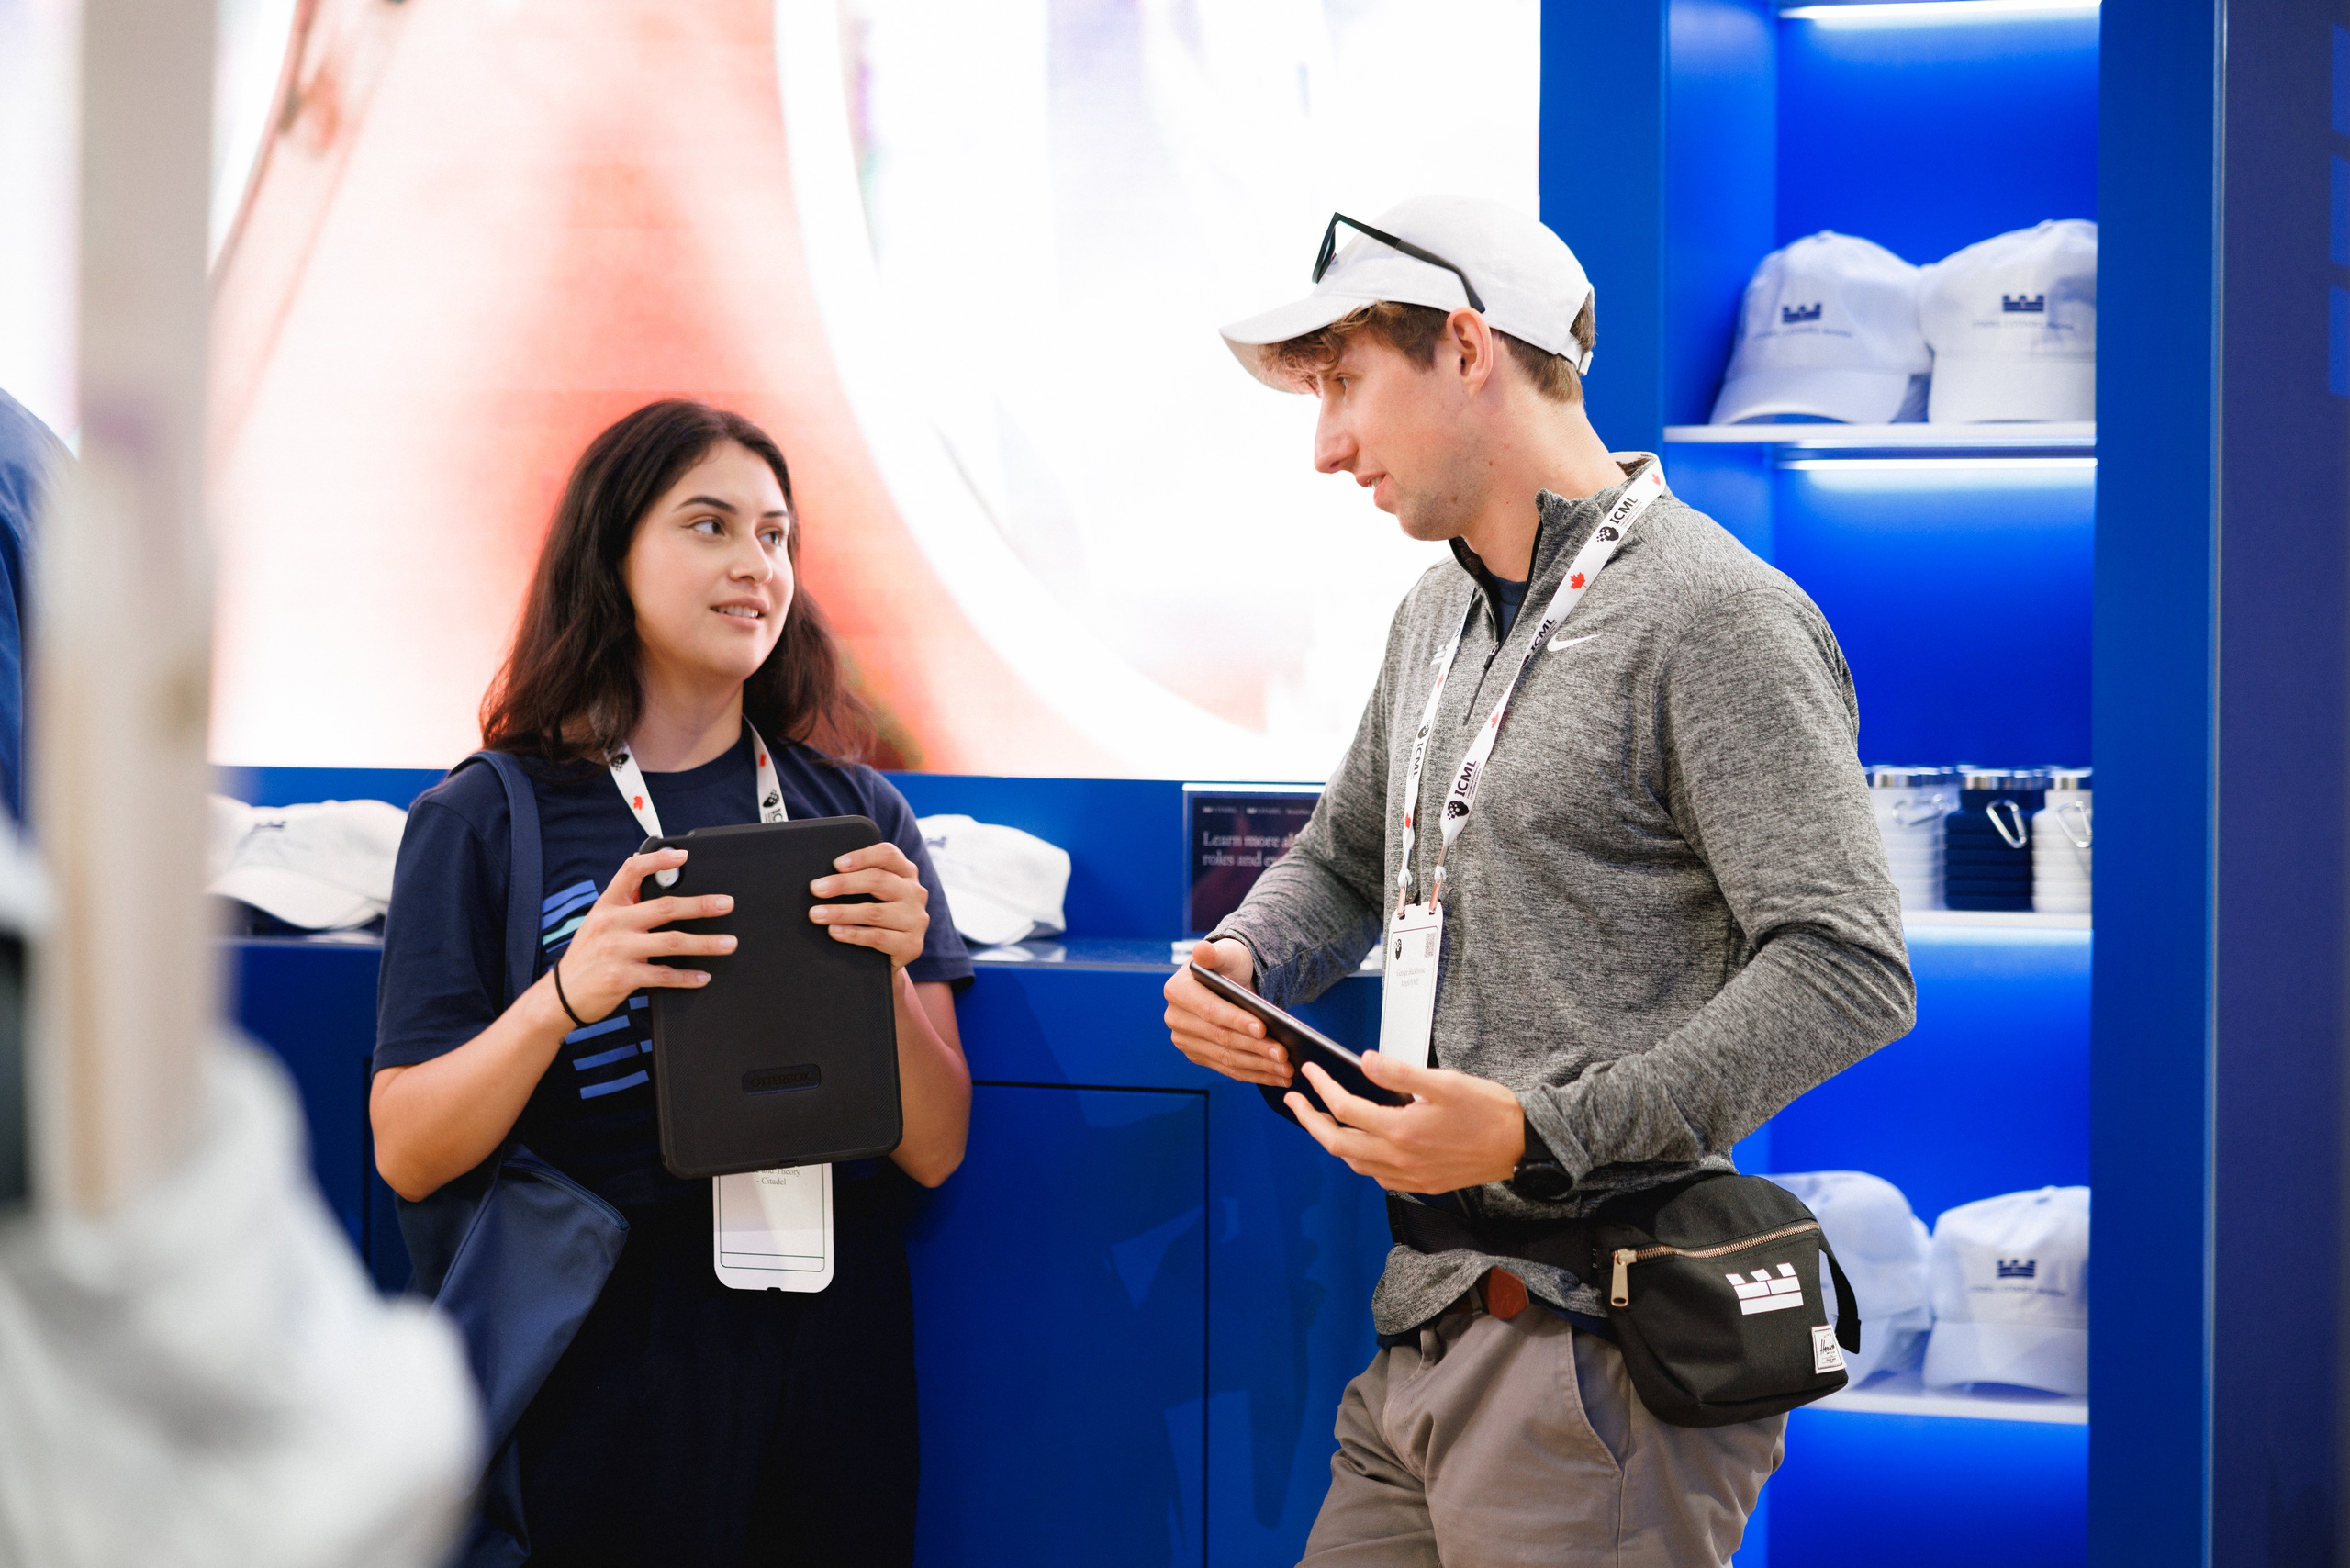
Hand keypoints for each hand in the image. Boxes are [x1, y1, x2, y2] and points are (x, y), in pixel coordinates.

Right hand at [555, 847, 737, 1022]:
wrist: (562, 996)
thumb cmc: (587, 956)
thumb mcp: (600, 922)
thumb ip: (626, 903)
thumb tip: (651, 875)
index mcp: (607, 906)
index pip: (631, 872)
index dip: (657, 860)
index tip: (682, 856)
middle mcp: (612, 924)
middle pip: (665, 908)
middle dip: (701, 905)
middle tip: (726, 904)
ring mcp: (618, 950)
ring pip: (672, 942)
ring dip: (705, 943)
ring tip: (728, 943)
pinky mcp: (624, 977)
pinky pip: (664, 975)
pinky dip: (687, 977)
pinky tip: (703, 976)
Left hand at [810, 841, 930, 969]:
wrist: (892, 956)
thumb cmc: (876, 917)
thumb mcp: (876, 893)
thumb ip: (861, 879)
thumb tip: (823, 878)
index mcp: (906, 873)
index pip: (888, 855)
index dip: (863, 857)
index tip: (836, 864)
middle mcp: (915, 893)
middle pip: (878, 881)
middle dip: (843, 884)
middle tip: (816, 889)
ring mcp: (916, 920)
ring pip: (874, 912)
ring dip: (841, 912)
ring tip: (817, 914)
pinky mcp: (911, 945)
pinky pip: (877, 937)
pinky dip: (852, 934)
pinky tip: (834, 931)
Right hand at [1163, 938, 1290, 1087]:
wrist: (1228, 980)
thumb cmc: (1229, 964)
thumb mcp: (1226, 953)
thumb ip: (1214, 953)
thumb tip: (1202, 951)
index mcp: (1177, 991)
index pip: (1210, 1011)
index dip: (1236, 1020)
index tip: (1263, 1028)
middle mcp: (1176, 1018)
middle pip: (1220, 1038)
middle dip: (1254, 1048)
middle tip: (1283, 1054)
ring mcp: (1186, 1041)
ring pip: (1226, 1058)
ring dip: (1258, 1066)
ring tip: (1286, 1068)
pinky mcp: (1199, 1056)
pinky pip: (1228, 1069)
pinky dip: (1255, 1074)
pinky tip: (1277, 1076)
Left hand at [1286, 1052, 1527, 1192]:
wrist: (1522, 1147)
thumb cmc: (1489, 1111)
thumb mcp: (1445, 1082)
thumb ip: (1401, 1072)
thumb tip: (1366, 1061)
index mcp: (1401, 1130)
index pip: (1344, 1109)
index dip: (1321, 1087)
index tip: (1310, 1071)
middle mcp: (1399, 1159)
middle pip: (1336, 1142)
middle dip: (1309, 1120)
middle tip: (1295, 1099)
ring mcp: (1409, 1176)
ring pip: (1354, 1162)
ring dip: (1332, 1140)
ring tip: (1323, 1118)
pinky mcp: (1421, 1184)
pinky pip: (1376, 1176)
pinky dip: (1359, 1158)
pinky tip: (1362, 1142)